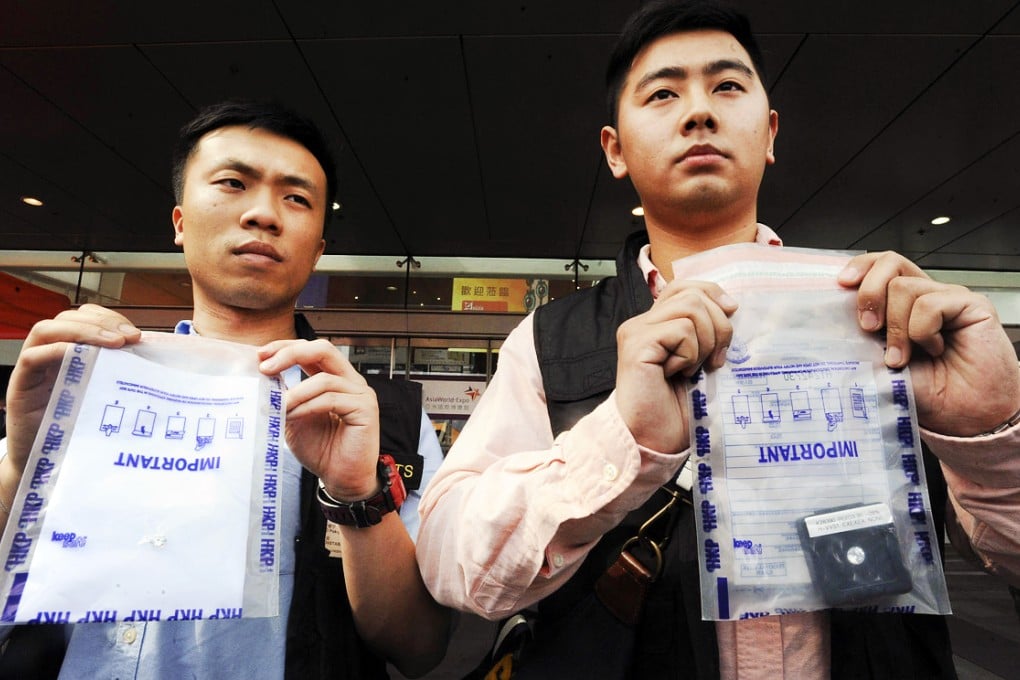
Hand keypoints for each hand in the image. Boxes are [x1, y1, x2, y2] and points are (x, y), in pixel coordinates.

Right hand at [5, 304, 139, 471]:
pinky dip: (58, 350)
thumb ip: (121, 373)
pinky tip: (82, 356)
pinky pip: (32, 357)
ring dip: (83, 330)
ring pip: (47, 330)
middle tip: (130, 337)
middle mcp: (50, 355)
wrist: (51, 466)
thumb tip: (156, 355)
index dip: (109, 318)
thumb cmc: (83, 430)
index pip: (85, 318)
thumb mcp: (106, 396)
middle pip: (68, 318)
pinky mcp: (20, 386)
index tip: (136, 334)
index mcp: (72, 353)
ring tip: (114, 343)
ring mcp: (33, 369)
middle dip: (102, 321)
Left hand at [257, 339, 378, 498]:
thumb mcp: (294, 418)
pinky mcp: (366, 409)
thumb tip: (262, 379)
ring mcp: (361, 394)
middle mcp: (351, 381)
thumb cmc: (321, 450)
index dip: (286, 347)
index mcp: (335, 378)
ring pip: (324, 379)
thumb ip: (285, 397)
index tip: (260, 355)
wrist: (341, 479)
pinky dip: (307, 406)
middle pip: (323, 349)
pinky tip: (292, 416)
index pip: (312, 350)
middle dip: (290, 354)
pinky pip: (331, 399)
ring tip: (277, 406)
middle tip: (265, 368)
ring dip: (295, 392)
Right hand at [614, 280, 736, 451]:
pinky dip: (690, 355)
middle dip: (718, 326)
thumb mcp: (700, 362)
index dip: (712, 293)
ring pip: (690, 309)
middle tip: (715, 360)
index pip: (685, 287)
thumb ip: (706, 332)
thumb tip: (731, 306)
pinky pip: (681, 331)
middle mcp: (641, 323)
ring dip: (705, 342)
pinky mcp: (636, 345)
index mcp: (655, 325)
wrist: (652, 441)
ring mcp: (636, 332)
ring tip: (694, 369)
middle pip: (693, 294)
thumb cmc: (675, 410)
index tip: (731, 313)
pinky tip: (677, 374)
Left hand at [839, 252, 1019, 435]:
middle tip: (868, 328)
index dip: (861, 267)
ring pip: (904, 287)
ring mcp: (948, 298)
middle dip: (869, 294)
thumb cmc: (928, 393)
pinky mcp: (971, 305)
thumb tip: (828, 328)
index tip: (842, 285)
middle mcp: (924, 296)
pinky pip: (930, 304)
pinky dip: (922, 332)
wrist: (963, 415)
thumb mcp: (879, 365)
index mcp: (901, 306)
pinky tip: (935, 350)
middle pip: (889, 263)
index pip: (879, 266)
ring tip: (903, 357)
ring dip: (896, 328)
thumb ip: (861, 341)